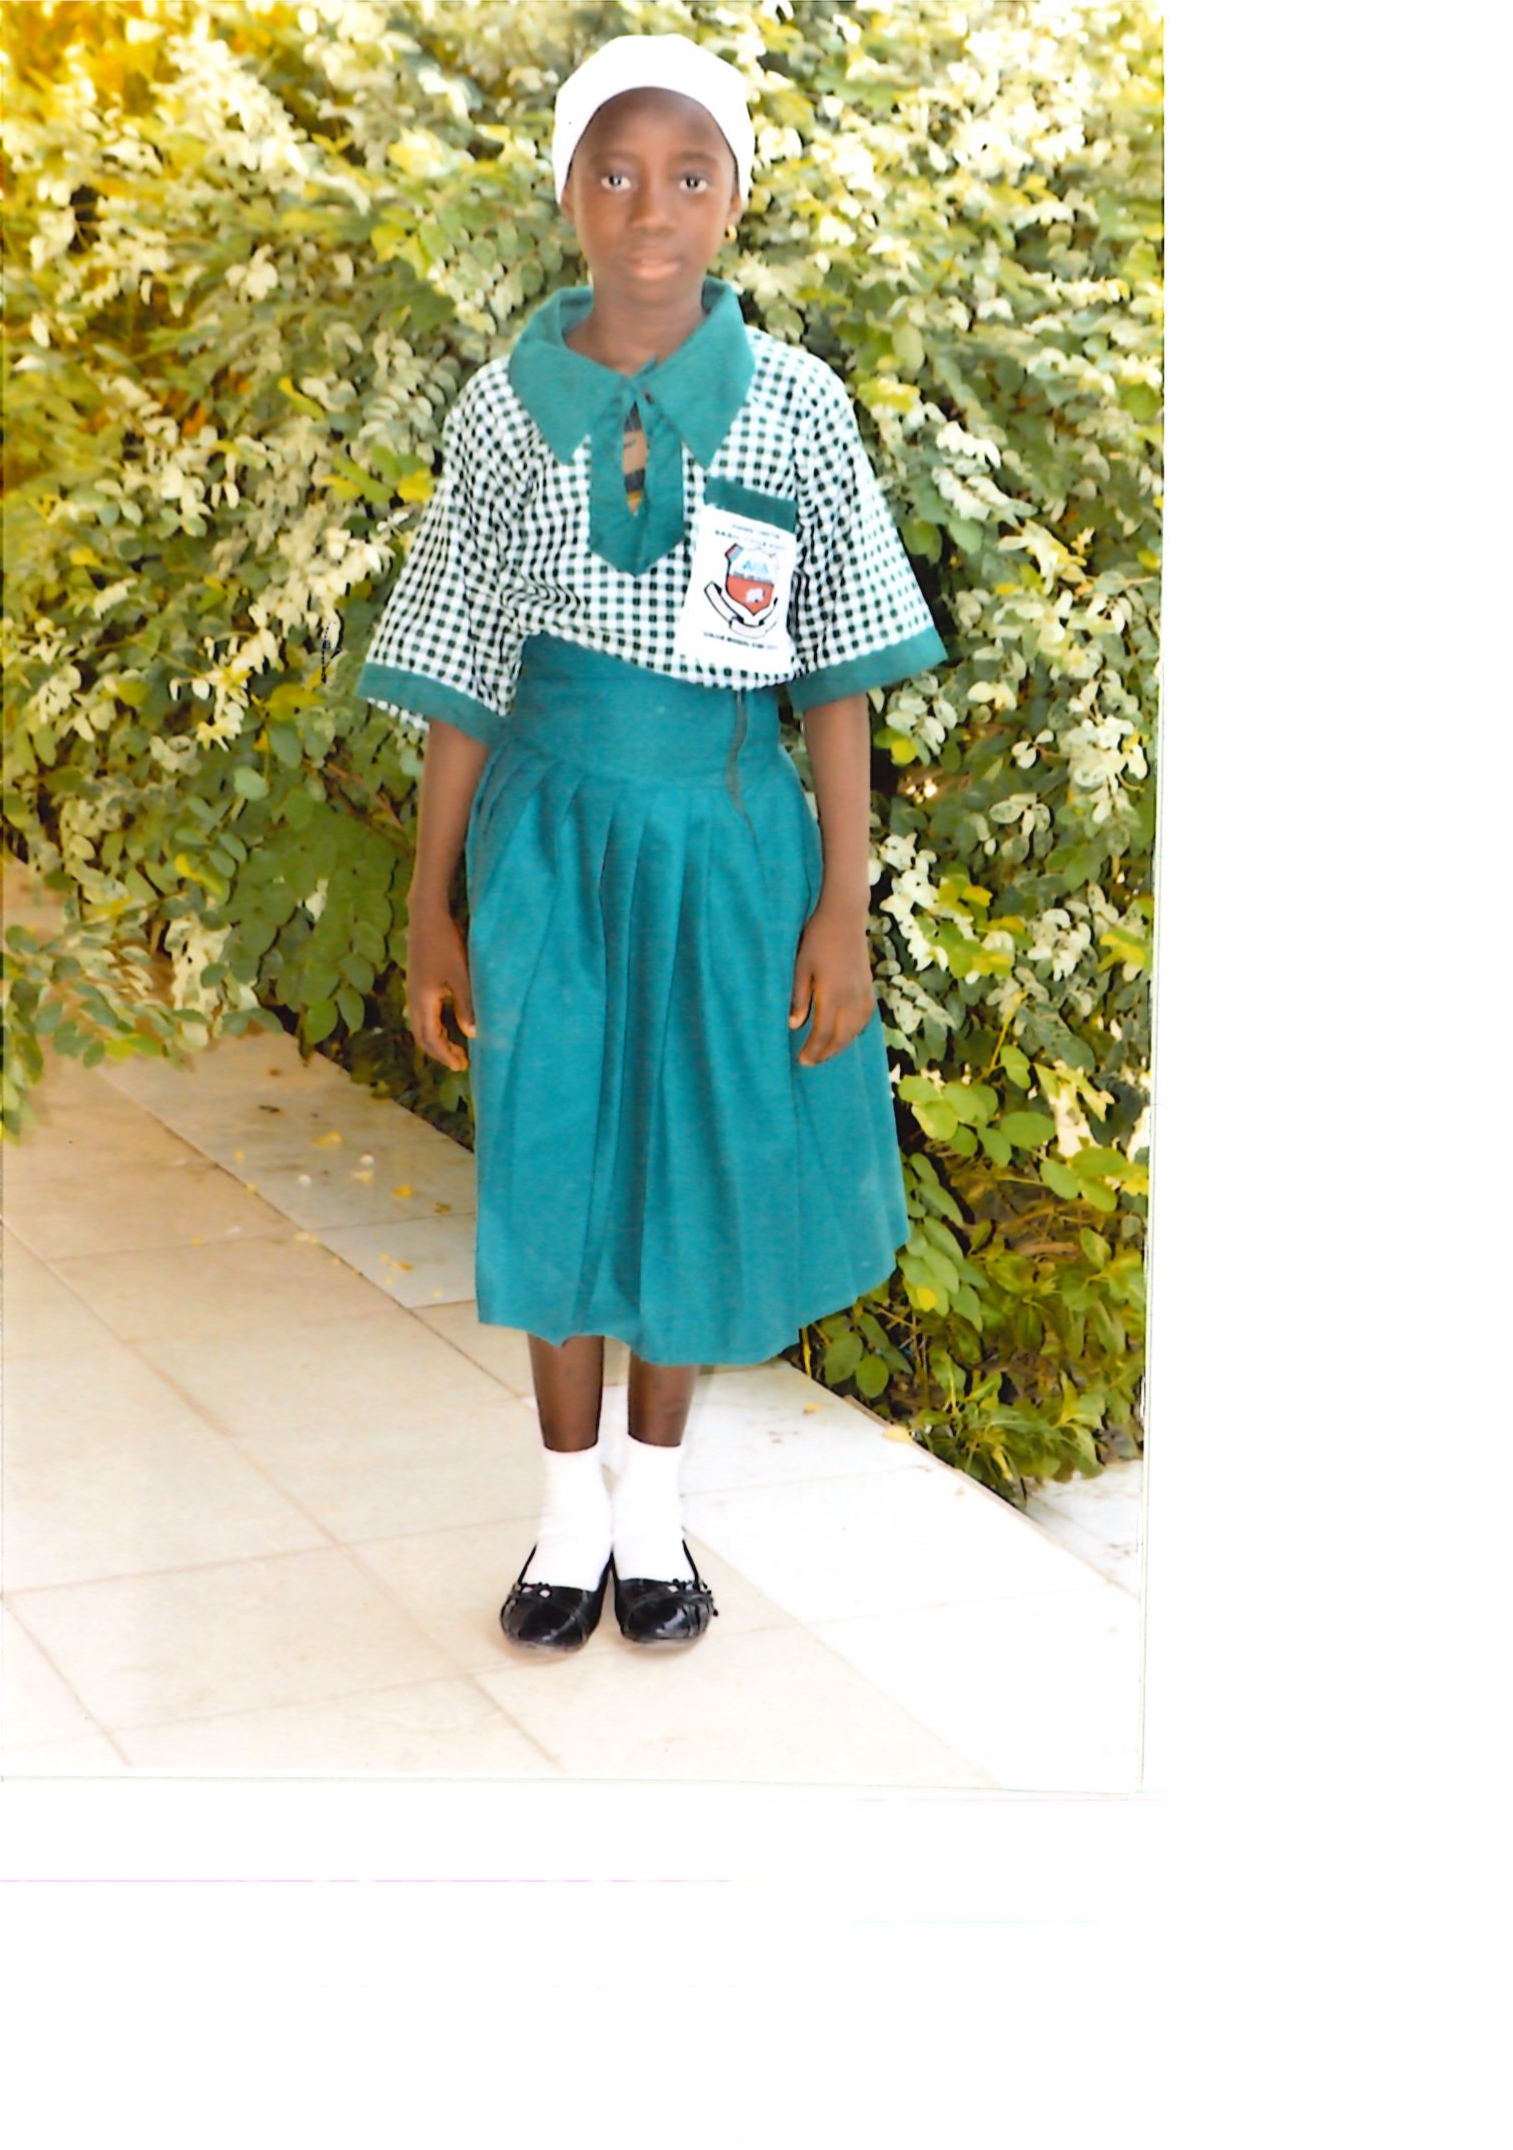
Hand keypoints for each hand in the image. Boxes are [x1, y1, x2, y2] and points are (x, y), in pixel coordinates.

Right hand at [405, 898, 476, 1071]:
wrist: (427, 918)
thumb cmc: (447, 944)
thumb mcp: (462, 976)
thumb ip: (467, 1005)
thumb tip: (472, 1034)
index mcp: (423, 1000)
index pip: (431, 1038)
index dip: (445, 1055)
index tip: (460, 1067)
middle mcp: (414, 999)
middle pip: (422, 1036)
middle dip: (440, 1052)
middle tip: (460, 1064)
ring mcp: (414, 991)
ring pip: (422, 1026)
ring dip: (437, 1040)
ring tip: (457, 1049)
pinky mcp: (418, 983)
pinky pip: (423, 1014)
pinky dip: (435, 1027)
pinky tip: (448, 1025)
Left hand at [789, 903, 875, 1066]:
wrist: (844, 916)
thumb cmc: (816, 938)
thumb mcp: (800, 966)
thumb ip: (799, 997)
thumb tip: (794, 1025)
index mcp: (832, 994)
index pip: (823, 1033)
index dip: (813, 1050)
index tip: (803, 1060)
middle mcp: (851, 997)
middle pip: (841, 1036)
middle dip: (827, 1052)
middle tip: (811, 1061)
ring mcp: (862, 991)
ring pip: (856, 1029)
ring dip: (842, 1044)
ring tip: (828, 1051)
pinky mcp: (868, 984)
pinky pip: (866, 1016)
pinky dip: (857, 1029)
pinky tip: (849, 1032)